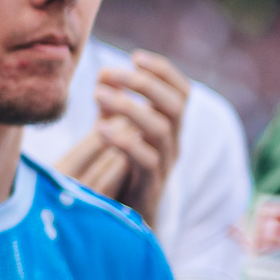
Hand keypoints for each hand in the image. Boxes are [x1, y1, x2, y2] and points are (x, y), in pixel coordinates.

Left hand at [62, 51, 188, 218]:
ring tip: (98, 95)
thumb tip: (104, 74)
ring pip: (161, 129)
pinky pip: (147, 161)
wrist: (123, 222)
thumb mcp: (115, 131)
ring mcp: (164, 166)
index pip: (181, 92)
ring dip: (130, 107)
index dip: (164, 71)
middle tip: (110, 73)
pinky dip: (125, 141)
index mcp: (169, 126)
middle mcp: (173, 144)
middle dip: (145, 84)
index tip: (136, 57)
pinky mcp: (150, 188)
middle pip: (176, 106)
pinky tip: (100, 130)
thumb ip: (112, 104)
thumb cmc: (117, 171)